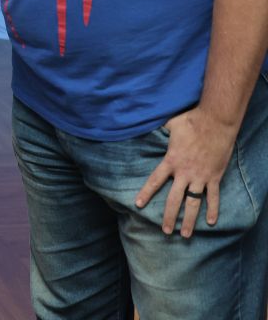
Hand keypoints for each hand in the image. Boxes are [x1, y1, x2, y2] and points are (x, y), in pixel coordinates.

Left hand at [134, 107, 237, 236]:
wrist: (216, 122)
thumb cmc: (191, 121)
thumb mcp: (169, 124)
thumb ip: (157, 129)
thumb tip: (143, 122)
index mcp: (171, 161)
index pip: (155, 181)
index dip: (146, 194)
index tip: (138, 205)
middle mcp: (185, 173)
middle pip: (174, 199)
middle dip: (169, 216)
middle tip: (165, 230)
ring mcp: (201, 176)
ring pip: (193, 203)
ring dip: (190, 220)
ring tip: (185, 234)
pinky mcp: (215, 177)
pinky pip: (213, 197)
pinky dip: (213, 210)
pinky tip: (211, 222)